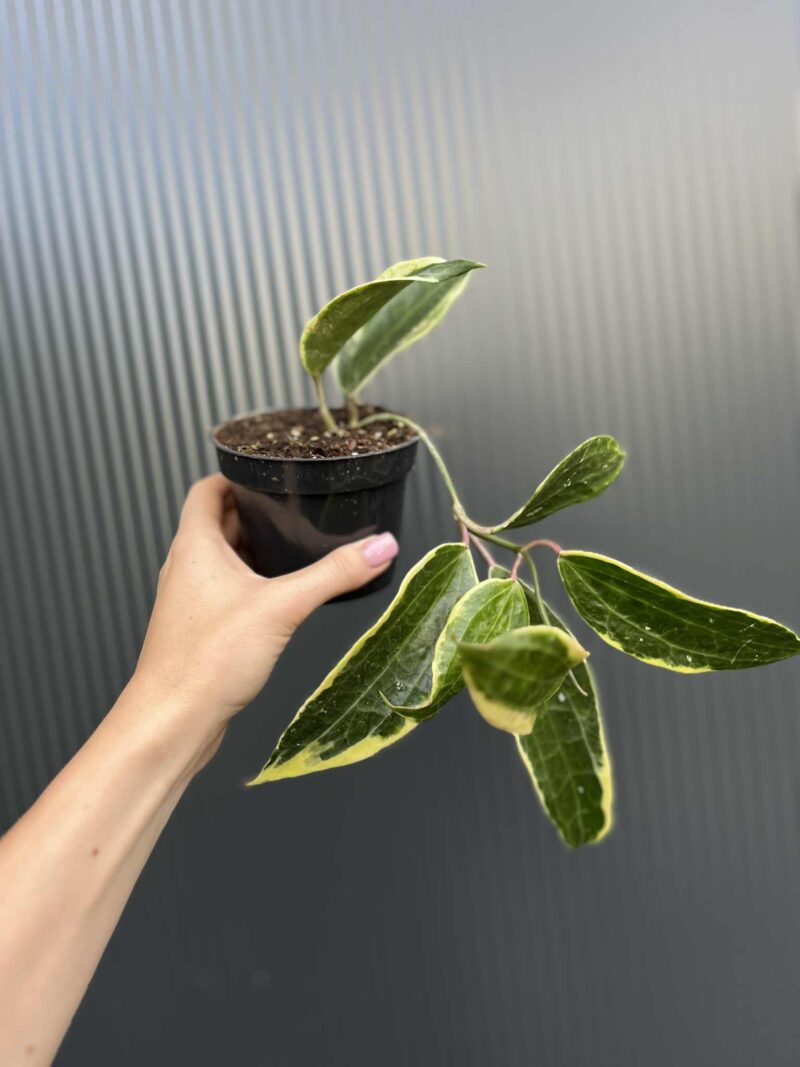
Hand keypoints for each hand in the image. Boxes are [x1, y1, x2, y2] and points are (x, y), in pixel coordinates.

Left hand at [129, 474, 398, 766]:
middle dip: (254, 512)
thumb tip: (381, 547)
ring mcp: (189, 599)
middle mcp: (185, 567)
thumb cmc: (207, 660)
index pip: (206, 489)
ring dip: (251, 549)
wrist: (172, 721)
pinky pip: (223, 591)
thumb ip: (334, 575)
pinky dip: (249, 583)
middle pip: (217, 522)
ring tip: (293, 548)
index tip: (268, 471)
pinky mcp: (197, 629)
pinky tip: (278, 598)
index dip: (234, 474)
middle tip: (293, 508)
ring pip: (220, 559)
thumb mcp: (283, 607)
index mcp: (195, 545)